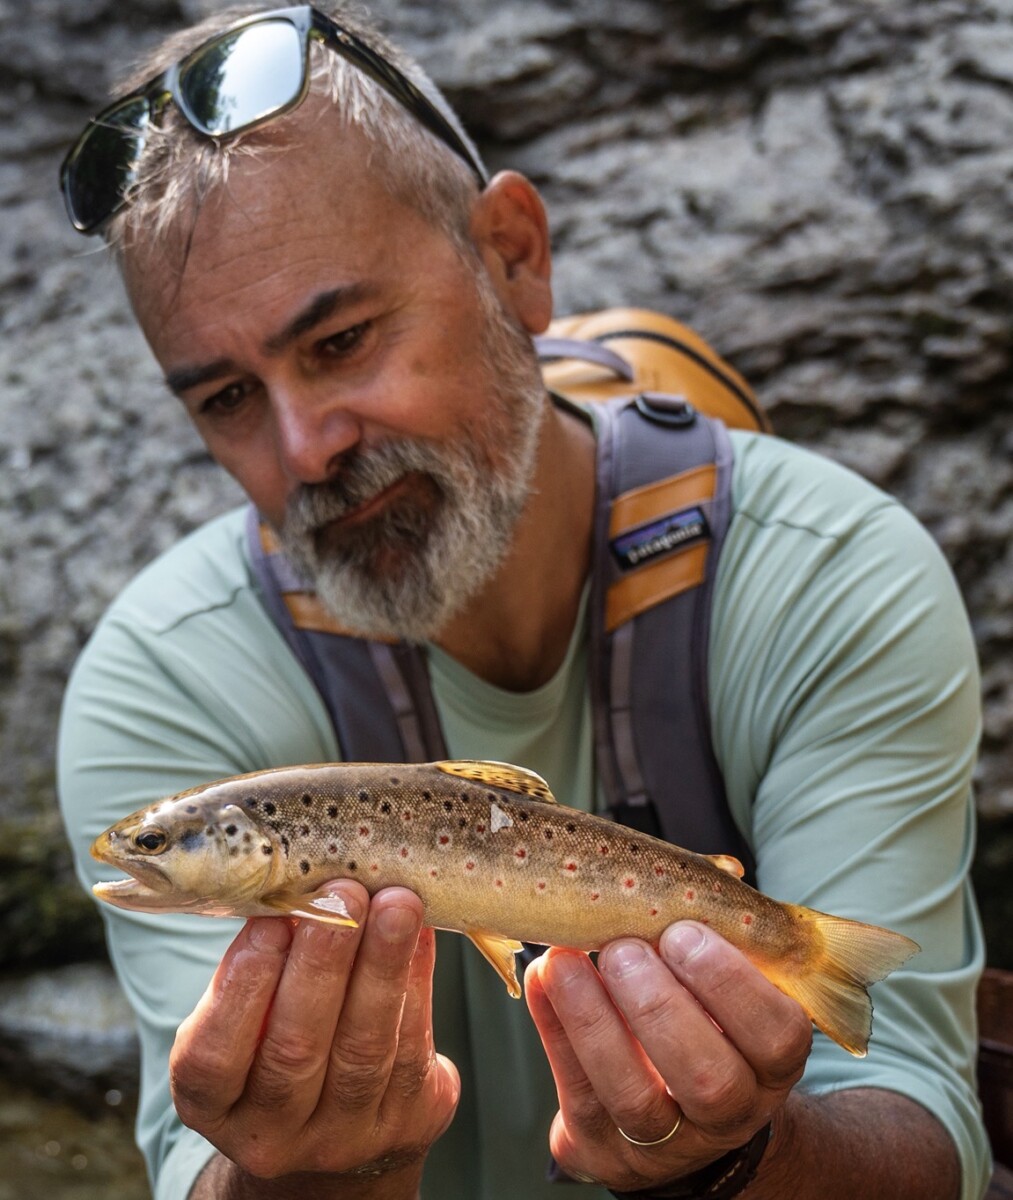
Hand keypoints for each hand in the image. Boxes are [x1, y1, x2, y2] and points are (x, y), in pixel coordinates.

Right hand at [170, 884, 459, 1189]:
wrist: (337, 1118)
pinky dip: (418, 984)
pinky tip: (421, 936)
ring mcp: (342, 1139)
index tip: (271, 920)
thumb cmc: (280, 1035)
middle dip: (323, 964)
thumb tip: (299, 885)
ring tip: (397, 903)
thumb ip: (261, 963)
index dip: (242, 988)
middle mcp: (273, 1135)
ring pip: (363, 1051)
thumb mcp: (247, 1012)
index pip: (214, 1058)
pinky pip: (412, 1051)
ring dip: (383, 966)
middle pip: (295, 1052)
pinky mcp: (405, 1125)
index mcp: (212, 1105)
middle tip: (344, 894)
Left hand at [525, 920, 811, 1192]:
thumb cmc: (702, 1017)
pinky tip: (543, 980)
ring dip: (594, 1022)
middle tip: (623, 948)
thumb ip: (723, 936)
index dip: (730, 983)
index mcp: (770, 1062)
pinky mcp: (605, 1152)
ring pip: (635, 1098)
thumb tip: (718, 872)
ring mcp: (667, 1144)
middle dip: (659, 1005)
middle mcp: (729, 1112)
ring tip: (564, 960)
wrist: (677, 1112)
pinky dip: (556, 1034)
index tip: (683, 931)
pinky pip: (579, 1098)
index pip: (776, 1033)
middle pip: (707, 1077)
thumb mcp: (728, 982)